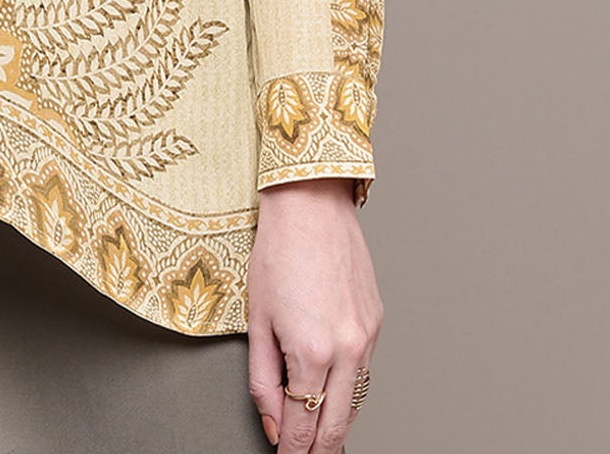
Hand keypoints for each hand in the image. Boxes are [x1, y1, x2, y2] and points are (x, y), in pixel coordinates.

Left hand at [245, 177, 382, 450]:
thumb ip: (263, 380)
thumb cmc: (278, 251)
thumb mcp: (257, 320)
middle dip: (317, 450)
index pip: (304, 427)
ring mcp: (367, 336)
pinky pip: (365, 372)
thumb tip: (274, 424)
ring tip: (316, 436)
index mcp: (313, 352)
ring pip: (355, 403)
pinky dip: (349, 390)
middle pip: (336, 425)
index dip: (293, 453)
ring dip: (335, 424)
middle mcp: (348, 349)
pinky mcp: (376, 322)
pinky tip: (333, 392)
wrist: (310, 204)